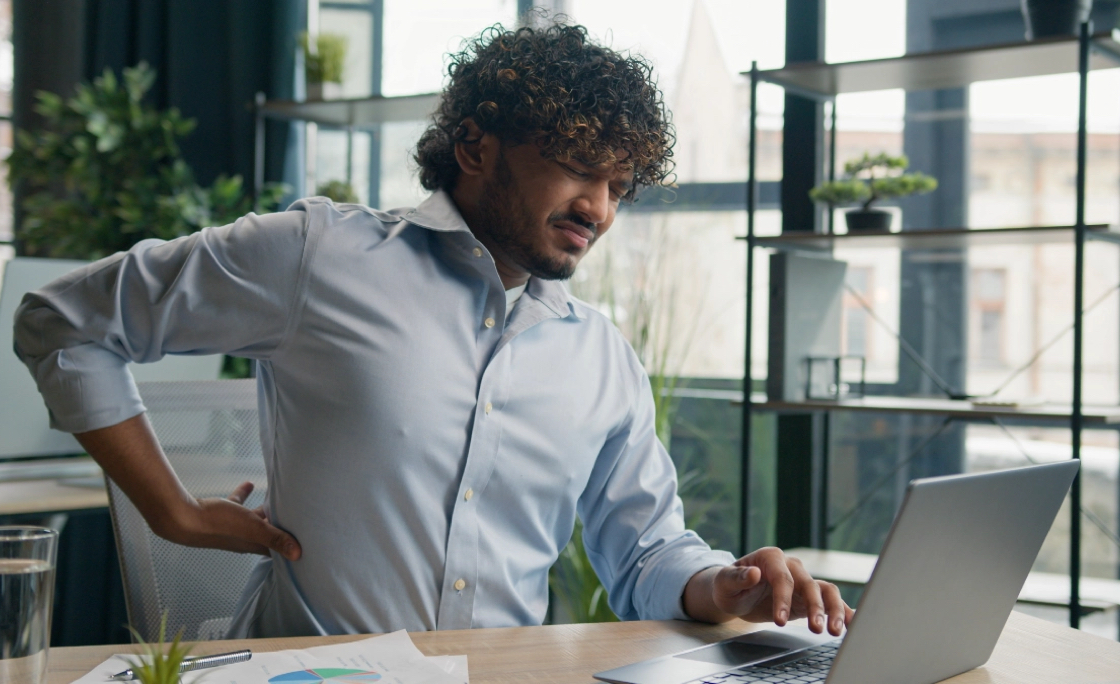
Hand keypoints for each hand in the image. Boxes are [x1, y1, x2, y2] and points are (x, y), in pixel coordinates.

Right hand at [182, 481, 301, 560]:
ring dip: (265, 510)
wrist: (182, 518)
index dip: (289, 548)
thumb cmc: (219, 524)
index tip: (305, 542)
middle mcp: (244, 539)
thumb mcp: (254, 528)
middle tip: (297, 515)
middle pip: (268, 533)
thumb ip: (276, 538)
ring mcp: (232, 527)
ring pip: (254, 519)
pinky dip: (244, 495)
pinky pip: (237, 505)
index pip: (277, 550)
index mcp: (254, 545)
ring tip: (278, 497)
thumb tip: (299, 555)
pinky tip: (249, 483)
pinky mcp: (220, 514)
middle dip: (281, 526)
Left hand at [685, 547, 852, 635]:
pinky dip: (842, 611)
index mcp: (771, 558)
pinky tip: (851, 623)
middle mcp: (791, 566)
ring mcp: (802, 581)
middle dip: (814, 607)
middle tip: (816, 629)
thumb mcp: (725, 582)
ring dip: (833, 610)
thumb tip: (753, 573)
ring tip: (835, 630)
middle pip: (809, 584)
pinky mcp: (808, 597)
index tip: (780, 621)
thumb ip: (737, 577)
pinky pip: (830, 601)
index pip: (782, 578)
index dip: (783, 599)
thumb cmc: (729, 585)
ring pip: (826, 591)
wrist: (736, 592)